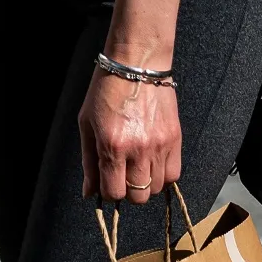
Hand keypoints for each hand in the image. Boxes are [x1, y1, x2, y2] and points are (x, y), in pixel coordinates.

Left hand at [79, 69, 180, 202]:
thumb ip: (89, 162)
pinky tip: (154, 163)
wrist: (137, 64)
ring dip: (146, 184)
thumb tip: (90, 193)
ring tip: (139, 167)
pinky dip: (163, 176)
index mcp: (112, 146)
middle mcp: (138, 149)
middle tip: (124, 175)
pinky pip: (174, 174)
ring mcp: (159, 145)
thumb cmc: (106, 90)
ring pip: (157, 188)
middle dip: (128, 191)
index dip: (109, 192)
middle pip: (138, 196)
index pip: (114, 192)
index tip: (108, 181)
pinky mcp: (175, 139)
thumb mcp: (87, 125)